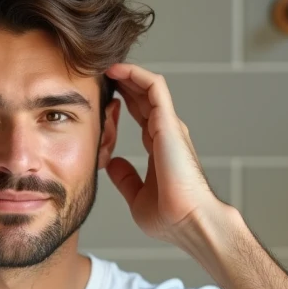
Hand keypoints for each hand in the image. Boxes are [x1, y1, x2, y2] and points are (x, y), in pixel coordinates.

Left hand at [103, 63, 223, 245]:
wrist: (188, 223)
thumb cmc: (171, 217)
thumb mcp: (137, 196)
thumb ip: (125, 178)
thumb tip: (112, 163)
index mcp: (160, 148)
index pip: (141, 114)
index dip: (123, 100)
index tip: (103, 93)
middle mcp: (167, 133)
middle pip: (144, 97)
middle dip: (124, 82)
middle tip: (100, 72)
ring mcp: (169, 126)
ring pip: (149, 87)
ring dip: (128, 73)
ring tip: (106, 65)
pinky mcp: (169, 123)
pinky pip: (155, 88)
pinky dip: (136, 74)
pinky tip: (117, 69)